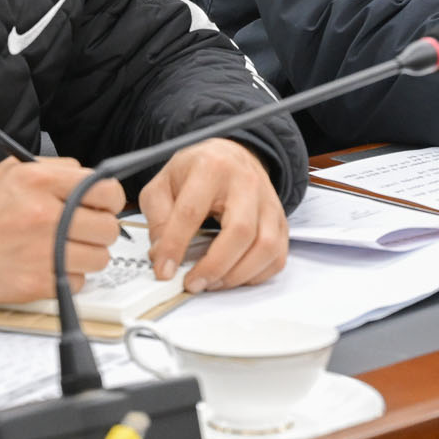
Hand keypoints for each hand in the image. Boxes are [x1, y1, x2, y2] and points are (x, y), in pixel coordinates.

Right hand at [0, 157, 123, 302]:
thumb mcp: (13, 169)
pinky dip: (68, 276)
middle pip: (108, 228)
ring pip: (100, 258)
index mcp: (41, 182)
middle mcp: (45, 215)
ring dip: (88, 254)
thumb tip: (94, 178)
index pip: (107, 190)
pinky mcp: (36, 283)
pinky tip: (49, 265)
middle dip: (100, 228)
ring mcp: (42, 252)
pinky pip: (78, 281)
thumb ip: (57, 169)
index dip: (110, 199)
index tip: (102, 204)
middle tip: (84, 229)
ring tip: (65, 248)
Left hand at [138, 139, 287, 292]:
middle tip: (192, 284)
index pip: (192, 211)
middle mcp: (247, 182)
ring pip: (265, 247)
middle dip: (214, 266)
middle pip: (240, 232)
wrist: (231, 155)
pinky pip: (277, 256)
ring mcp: (269, 202)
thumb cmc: (197, 172)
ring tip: (212, 282)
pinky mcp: (280, 220)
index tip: (164, 271)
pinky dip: (256, 275)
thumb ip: (158, 219)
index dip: (175, 246)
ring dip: (236, 275)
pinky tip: (233, 276)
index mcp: (211, 168)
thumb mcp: (163, 184)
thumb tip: (162, 257)